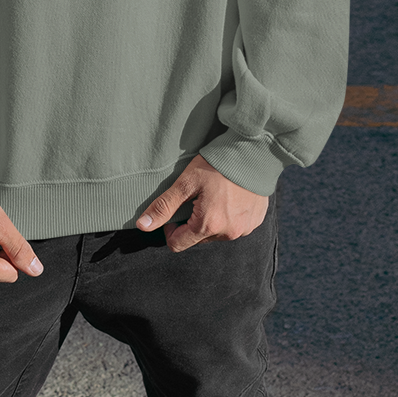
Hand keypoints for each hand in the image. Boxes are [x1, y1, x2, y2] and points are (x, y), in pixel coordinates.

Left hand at [136, 155, 269, 252]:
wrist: (254, 152)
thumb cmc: (218, 164)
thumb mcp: (186, 182)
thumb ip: (164, 206)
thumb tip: (142, 226)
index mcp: (208, 225)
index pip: (177, 245)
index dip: (171, 229)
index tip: (176, 211)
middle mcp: (228, 233)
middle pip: (197, 239)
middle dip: (192, 223)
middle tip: (197, 198)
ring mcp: (244, 229)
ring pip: (216, 234)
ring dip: (211, 221)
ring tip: (215, 196)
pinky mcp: (255, 222)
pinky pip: (235, 227)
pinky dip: (229, 216)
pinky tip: (230, 198)